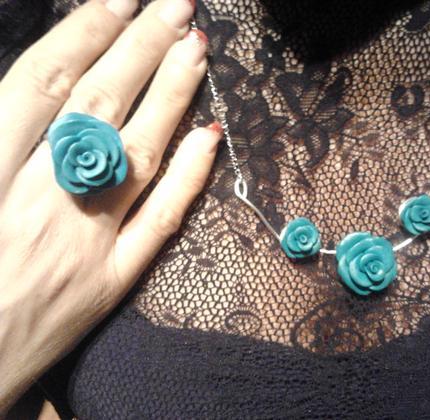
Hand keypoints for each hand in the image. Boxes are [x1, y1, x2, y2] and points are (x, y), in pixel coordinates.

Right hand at [0, 0, 218, 412]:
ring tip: (197, 49)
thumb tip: (32, 90)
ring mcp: (84, 245)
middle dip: (141, 49)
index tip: (122, 0)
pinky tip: (211, 137)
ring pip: (138, 156)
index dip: (86, 35)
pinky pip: (160, 223)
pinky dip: (189, 178)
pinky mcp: (112, 283)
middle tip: (178, 7)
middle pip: (100, 108)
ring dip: (172, 98)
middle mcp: (39, 203)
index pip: (42, 86)